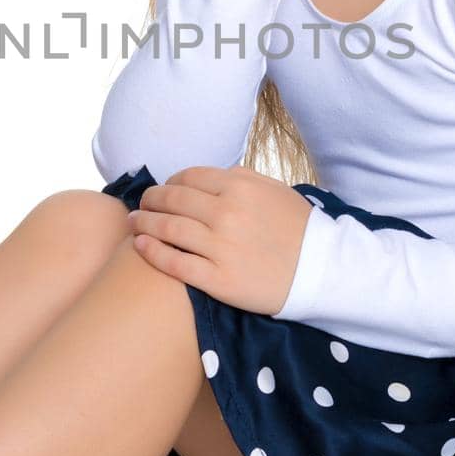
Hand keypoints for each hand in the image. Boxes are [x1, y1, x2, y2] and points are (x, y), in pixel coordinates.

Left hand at [126, 164, 312, 315]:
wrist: (322, 271)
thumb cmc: (299, 229)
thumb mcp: (274, 190)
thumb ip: (240, 177)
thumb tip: (209, 175)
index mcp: (240, 187)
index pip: (188, 177)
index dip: (170, 182)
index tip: (164, 190)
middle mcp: (226, 213)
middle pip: (172, 200)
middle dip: (150, 200)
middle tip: (141, 204)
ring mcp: (220, 247)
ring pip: (167, 229)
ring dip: (143, 223)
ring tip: (132, 223)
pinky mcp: (218, 279)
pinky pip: (174, 263)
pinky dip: (151, 252)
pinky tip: (139, 246)